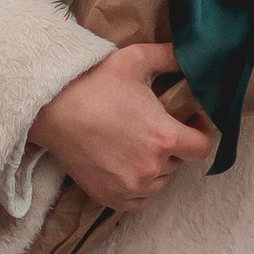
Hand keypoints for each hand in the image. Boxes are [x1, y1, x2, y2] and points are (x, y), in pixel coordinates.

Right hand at [29, 41, 215, 214]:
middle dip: (172, 147)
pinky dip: (137, 188)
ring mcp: (129, 186)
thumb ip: (171, 57)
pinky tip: (127, 167)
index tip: (191, 123)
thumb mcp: (136, 59)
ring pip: (158, 182)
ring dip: (155, 167)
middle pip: (178, 163)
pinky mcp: (108, 197)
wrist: (51, 108)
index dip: (201, 133)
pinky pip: (137, 201)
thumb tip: (192, 53)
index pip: (203, 148)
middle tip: (154, 128)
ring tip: (138, 146)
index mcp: (164, 137)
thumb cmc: (94, 82)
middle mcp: (151, 168)